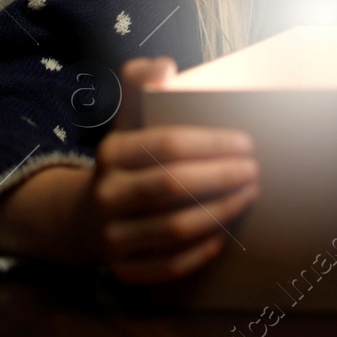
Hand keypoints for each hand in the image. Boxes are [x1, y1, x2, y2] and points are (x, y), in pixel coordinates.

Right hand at [74, 56, 259, 283]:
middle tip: (254, 171)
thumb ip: (141, 84)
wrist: (82, 219)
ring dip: (220, 213)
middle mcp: (106, 194)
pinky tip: (224, 234)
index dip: (212, 143)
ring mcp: (111, 236)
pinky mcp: (121, 270)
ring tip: (248, 196)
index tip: (246, 143)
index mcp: (110, 152)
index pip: (167, 145)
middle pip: (173, 186)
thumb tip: (164, 66)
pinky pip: (168, 266)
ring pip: (174, 228)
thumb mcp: (127, 121)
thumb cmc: (125, 163)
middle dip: (221, 177)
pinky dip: (200, 252)